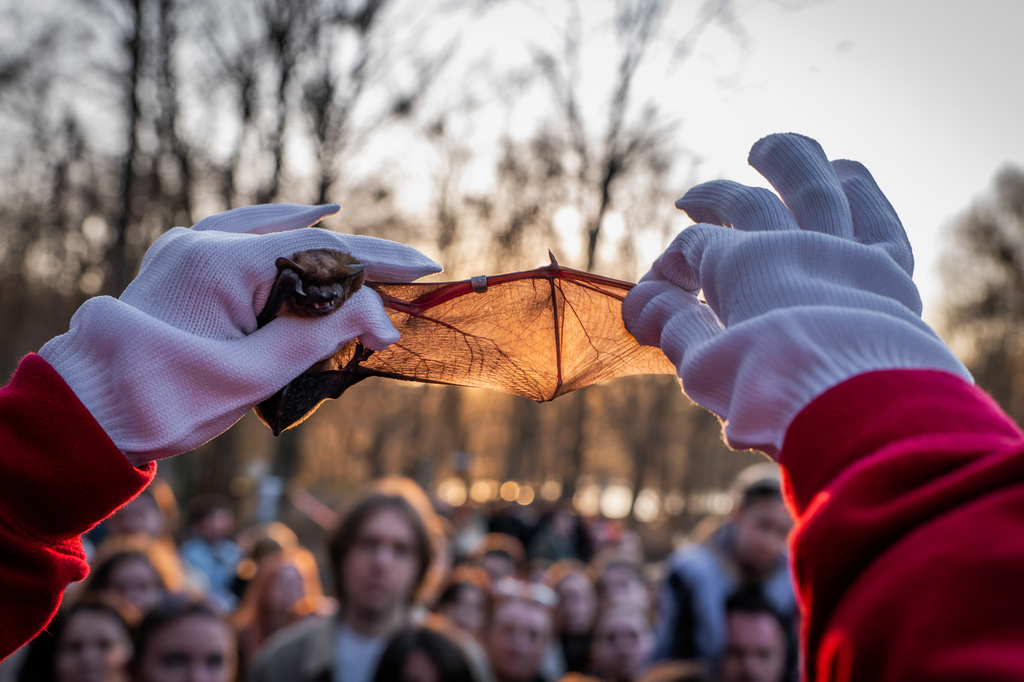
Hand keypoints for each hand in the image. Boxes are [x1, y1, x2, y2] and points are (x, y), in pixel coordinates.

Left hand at [39, 204, 440, 464]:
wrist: (84, 415)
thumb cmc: (161, 403)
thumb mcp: (252, 376)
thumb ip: (320, 339)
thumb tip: (381, 318)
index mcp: (220, 263)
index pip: (321, 254)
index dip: (379, 263)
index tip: (426, 269)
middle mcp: (204, 242)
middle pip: (304, 240)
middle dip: (359, 260)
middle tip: (409, 275)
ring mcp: (189, 248)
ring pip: (275, 230)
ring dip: (326, 246)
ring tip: (373, 258)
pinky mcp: (182, 262)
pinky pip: (245, 235)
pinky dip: (284, 234)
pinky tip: (309, 223)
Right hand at [623, 134, 969, 456]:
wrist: (858, 412)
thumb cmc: (771, 394)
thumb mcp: (705, 365)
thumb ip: (672, 325)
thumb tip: (638, 300)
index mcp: (741, 266)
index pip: (696, 248)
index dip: (671, 264)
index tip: (659, 291)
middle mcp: (793, 245)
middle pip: (747, 203)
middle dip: (714, 198)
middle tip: (691, 200)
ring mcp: (846, 252)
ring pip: (816, 189)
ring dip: (790, 162)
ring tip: (769, 148)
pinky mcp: (892, 272)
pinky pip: (880, 218)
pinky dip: (863, 192)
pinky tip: (846, 173)